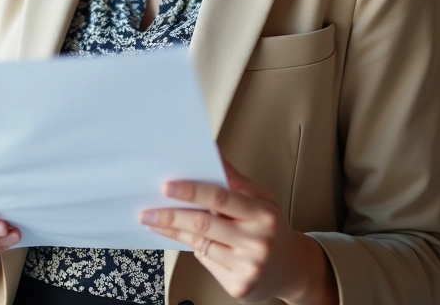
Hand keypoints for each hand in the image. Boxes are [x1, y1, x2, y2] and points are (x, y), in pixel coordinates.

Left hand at [139, 157, 335, 303]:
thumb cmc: (272, 227)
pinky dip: (191, 247)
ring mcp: (248, 267)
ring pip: (200, 244)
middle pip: (204, 224)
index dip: (192, 191)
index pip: (221, 198)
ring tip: (153, 221)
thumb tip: (212, 153)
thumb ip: (234, 180)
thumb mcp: (262, 198)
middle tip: (147, 210)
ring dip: (173, 231)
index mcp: (263, 214)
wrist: (292, 269)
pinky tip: (179, 237)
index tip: (168, 186)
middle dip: (171, 216)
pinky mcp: (239, 287)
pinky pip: (206, 262)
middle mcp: (257, 242)